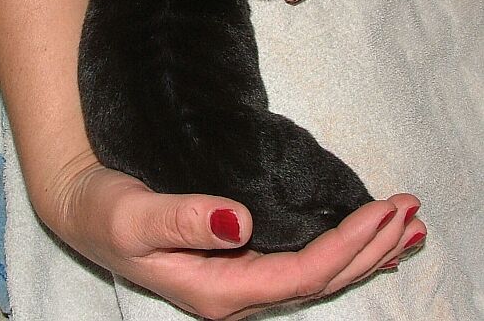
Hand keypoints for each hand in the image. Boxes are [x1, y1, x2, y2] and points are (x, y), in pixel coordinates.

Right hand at [45, 153, 425, 319]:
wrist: (87, 209)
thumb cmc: (106, 212)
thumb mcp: (134, 218)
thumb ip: (184, 221)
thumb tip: (241, 223)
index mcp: (219, 290)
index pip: (302, 274)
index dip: (348, 246)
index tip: (385, 212)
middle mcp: (237, 292)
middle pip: (321, 280)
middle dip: (371, 249)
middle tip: (413, 214)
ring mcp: (240, 278)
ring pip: (317, 274)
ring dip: (364, 252)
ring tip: (406, 231)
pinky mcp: (240, 259)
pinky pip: (303, 261)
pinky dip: (338, 249)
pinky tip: (361, 241)